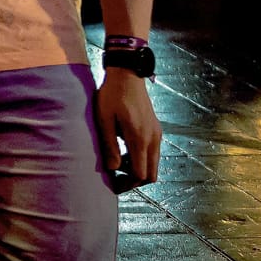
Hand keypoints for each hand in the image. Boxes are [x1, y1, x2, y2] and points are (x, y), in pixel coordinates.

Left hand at [95, 69, 161, 189]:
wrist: (127, 75)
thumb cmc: (111, 95)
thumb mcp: (104, 119)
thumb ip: (109, 145)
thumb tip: (112, 169)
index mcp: (140, 138)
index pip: (140, 173)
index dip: (128, 183)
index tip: (113, 185)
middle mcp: (153, 139)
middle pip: (151, 174)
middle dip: (134, 180)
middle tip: (115, 178)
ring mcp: (157, 134)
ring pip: (153, 165)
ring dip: (137, 169)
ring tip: (117, 162)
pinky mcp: (156, 130)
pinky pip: (152, 153)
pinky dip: (141, 158)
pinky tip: (124, 150)